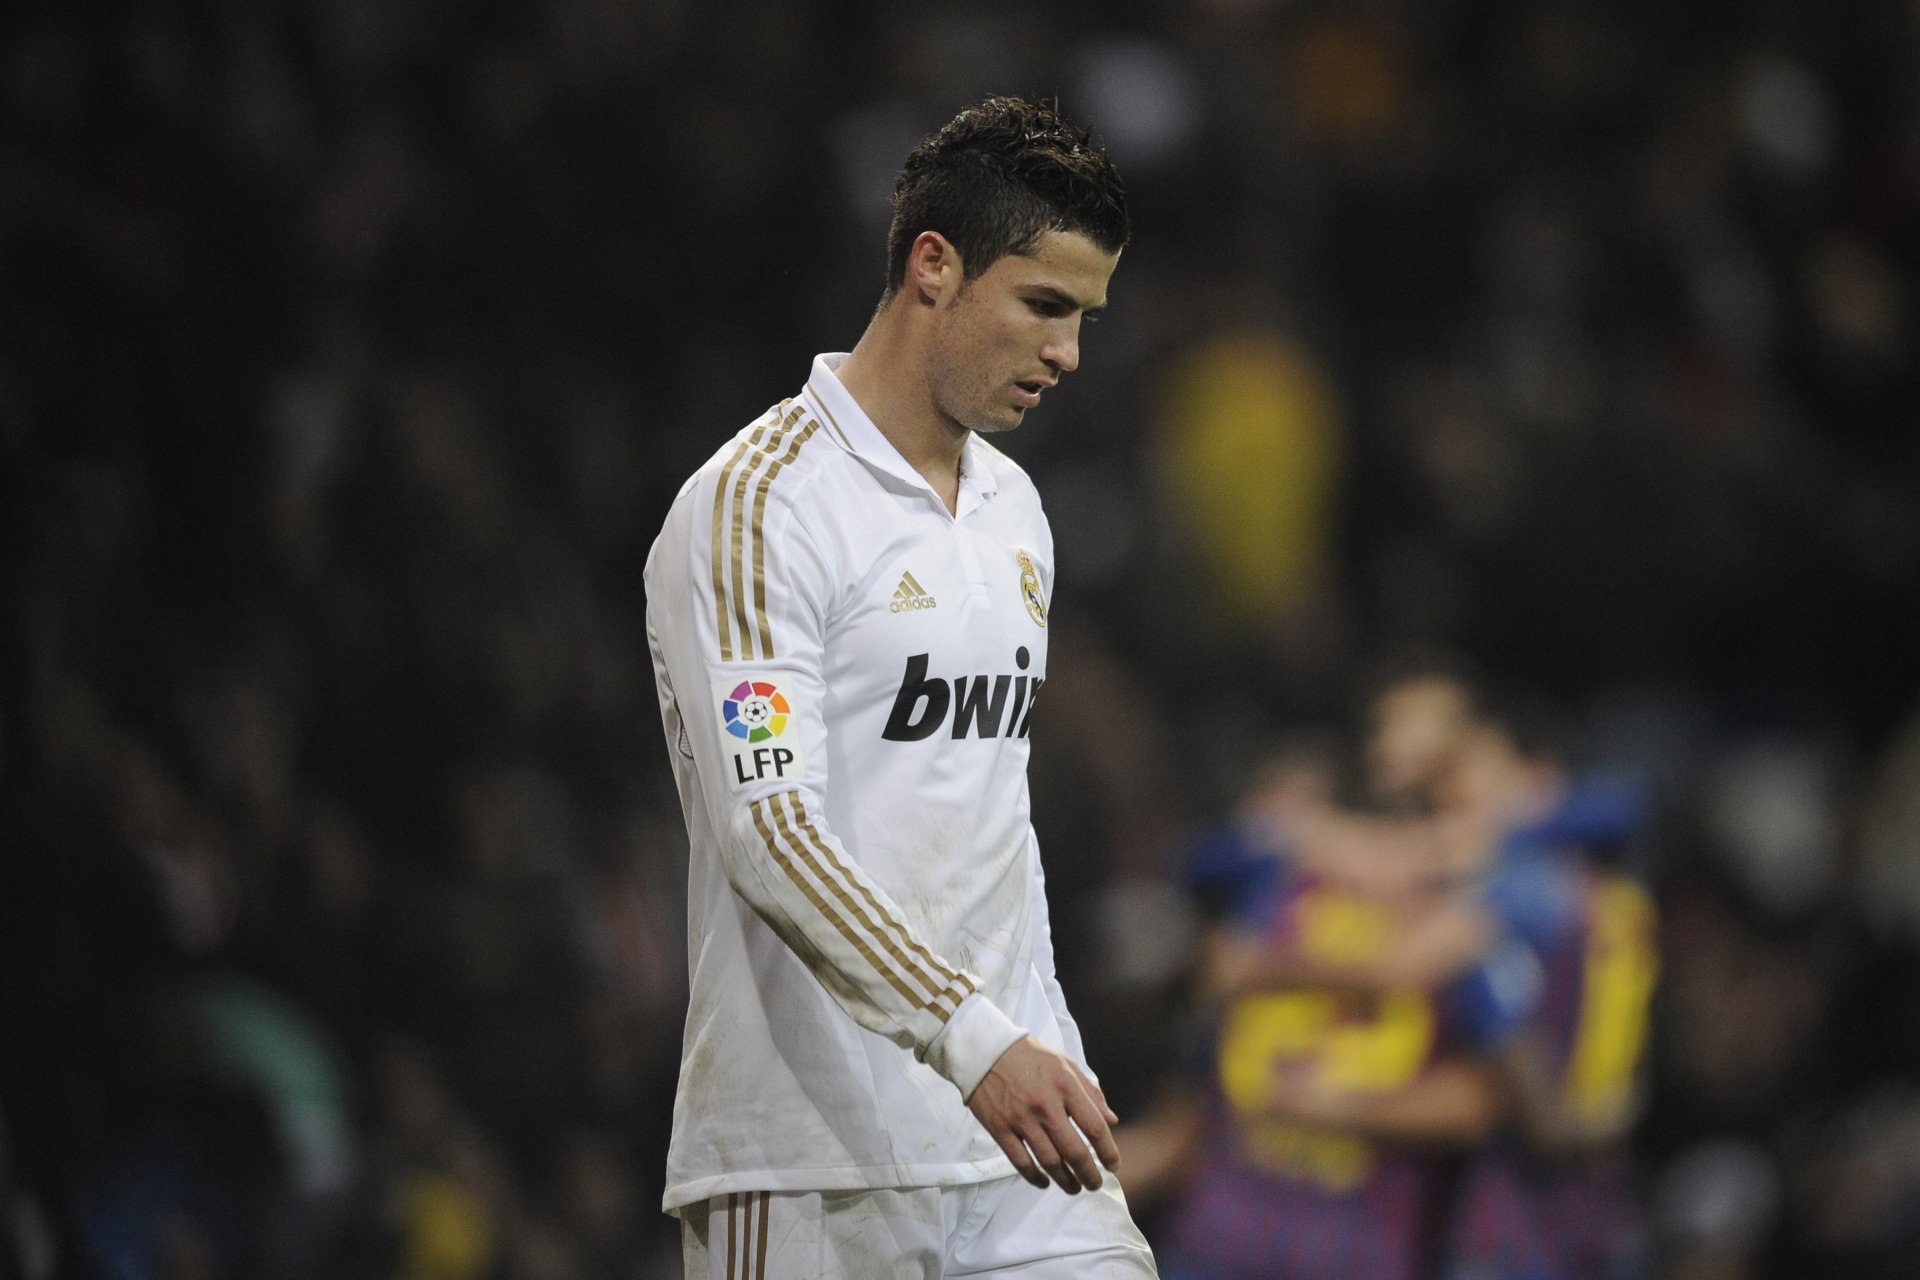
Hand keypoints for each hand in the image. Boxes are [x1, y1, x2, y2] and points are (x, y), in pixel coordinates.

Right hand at [967, 1036, 1119, 1192]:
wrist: (985, 1049)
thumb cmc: (1030, 1057)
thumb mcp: (1066, 1065)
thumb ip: (1091, 1093)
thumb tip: (1111, 1121)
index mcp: (1065, 1085)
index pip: (1094, 1127)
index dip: (1108, 1151)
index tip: (1113, 1165)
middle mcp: (1045, 1104)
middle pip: (1074, 1151)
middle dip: (1089, 1174)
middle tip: (1095, 1183)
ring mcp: (1021, 1118)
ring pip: (1049, 1162)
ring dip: (1066, 1181)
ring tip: (1074, 1187)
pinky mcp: (1000, 1128)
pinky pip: (1021, 1163)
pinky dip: (1035, 1178)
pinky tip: (1044, 1182)